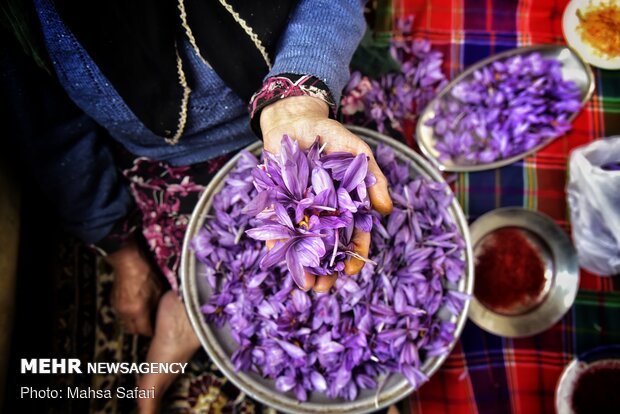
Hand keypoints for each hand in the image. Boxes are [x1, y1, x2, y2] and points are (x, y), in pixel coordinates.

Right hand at [104, 237, 162, 335]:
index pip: (145, 330)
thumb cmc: (145, 270)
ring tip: (146, 316)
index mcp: (137, 310)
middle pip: (134, 329)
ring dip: (136, 322)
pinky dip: (129, 313)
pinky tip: (137, 306)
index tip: (159, 327)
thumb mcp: (159, 289)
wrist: (127, 258)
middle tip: (153, 324)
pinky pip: (122, 313)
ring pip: (126, 322)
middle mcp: (125, 311)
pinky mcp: (114, 299)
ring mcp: (117, 306)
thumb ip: (159, 304)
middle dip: (143, 329)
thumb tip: (163, 312)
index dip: (153, 330)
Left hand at [260, 95, 392, 291]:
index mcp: (346, 204)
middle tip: (326, 288)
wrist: (294, 120)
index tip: (353, 270)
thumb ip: (373, 178)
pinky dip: (277, 244)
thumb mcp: (357, 152)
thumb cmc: (330, 135)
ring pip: (304, 244)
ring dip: (305, 266)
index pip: (354, 235)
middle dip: (328, 269)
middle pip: (328, 246)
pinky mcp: (276, 206)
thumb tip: (388, 209)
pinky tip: (279, 263)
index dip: (355, 253)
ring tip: (306, 286)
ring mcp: (300, 210)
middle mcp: (324, 212)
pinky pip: (276, 228)